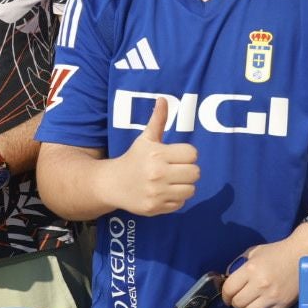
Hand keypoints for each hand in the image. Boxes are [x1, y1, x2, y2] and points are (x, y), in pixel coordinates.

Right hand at [100, 98, 199, 216]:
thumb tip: (163, 99)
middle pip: (195, 172)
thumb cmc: (133, 158)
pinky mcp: (155, 208)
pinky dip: (176, 199)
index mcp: (157, 154)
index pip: (192, 154)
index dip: (186, 154)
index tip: (177, 156)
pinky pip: (181, 204)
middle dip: (188, 170)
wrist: (112, 184)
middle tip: (176, 169)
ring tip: (172, 181)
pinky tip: (164, 192)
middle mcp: (157, 174)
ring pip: (191, 190)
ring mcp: (156, 192)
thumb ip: (158, 120)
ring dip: (184, 185)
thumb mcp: (145, 139)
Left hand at [219, 232, 307, 307]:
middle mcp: (260, 284)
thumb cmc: (279, 252)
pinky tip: (264, 305)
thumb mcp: (255, 252)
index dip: (225, 294)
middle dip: (235, 302)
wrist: (304, 253)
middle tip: (240, 298)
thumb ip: (239, 264)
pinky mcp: (282, 305)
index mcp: (251, 269)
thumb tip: (227, 279)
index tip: (228, 295)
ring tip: (251, 302)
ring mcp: (272, 296)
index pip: (228, 289)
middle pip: (237, 303)